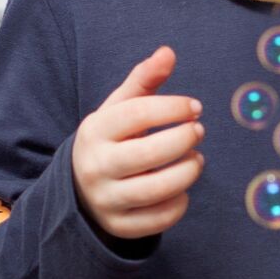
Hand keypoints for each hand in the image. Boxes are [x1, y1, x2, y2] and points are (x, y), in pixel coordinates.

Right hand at [71, 47, 203, 240]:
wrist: (80, 187)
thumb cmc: (113, 138)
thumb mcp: (120, 107)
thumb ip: (144, 80)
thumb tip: (168, 52)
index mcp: (95, 131)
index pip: (137, 114)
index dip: (173, 107)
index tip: (195, 106)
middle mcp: (96, 166)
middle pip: (149, 153)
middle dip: (184, 140)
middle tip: (199, 131)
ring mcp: (106, 199)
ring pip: (156, 190)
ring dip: (187, 172)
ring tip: (196, 159)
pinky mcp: (119, 225)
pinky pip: (158, 219)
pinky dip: (179, 203)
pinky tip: (182, 189)